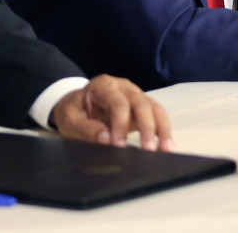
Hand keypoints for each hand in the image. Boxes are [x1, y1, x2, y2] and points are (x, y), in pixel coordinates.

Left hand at [50, 74, 173, 151]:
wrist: (76, 106)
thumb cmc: (73, 112)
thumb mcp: (70, 120)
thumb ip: (87, 129)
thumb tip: (107, 139)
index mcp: (103, 86)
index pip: (118, 102)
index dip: (120, 123)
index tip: (118, 145)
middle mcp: (123, 87)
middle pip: (141, 103)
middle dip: (147, 127)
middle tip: (148, 150)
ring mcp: (135, 95)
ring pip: (154, 108)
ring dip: (162, 129)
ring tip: (167, 149)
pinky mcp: (141, 108)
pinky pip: (157, 116)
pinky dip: (163, 130)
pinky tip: (167, 146)